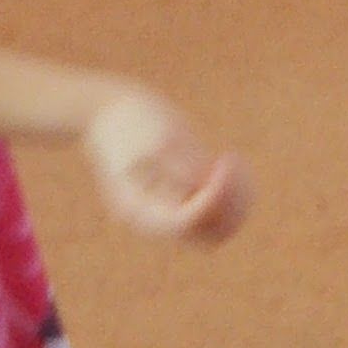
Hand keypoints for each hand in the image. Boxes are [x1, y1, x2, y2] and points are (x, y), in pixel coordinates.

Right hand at [85, 89, 247, 243]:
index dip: (212, 197)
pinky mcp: (184, 198)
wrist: (112, 112)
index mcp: (139, 210)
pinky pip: (219, 213)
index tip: (222, 161)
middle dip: (227, 203)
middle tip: (229, 162)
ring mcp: (171, 211)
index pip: (185, 221)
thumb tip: (204, 186)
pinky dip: (234, 195)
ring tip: (233, 161)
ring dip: (235, 201)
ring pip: (219, 228)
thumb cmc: (131, 121)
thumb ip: (179, 165)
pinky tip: (232, 160)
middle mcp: (156, 219)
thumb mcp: (155, 138)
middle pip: (207, 234)